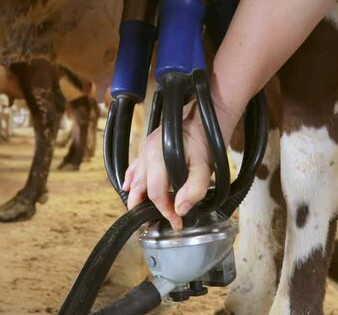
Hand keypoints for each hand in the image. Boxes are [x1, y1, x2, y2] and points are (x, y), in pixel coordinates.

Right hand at [123, 99, 238, 229]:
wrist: (206, 113)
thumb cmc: (207, 139)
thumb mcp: (205, 166)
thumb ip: (194, 189)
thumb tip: (180, 209)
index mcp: (158, 158)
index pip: (155, 194)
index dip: (165, 212)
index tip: (177, 223)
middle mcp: (147, 154)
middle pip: (138, 189)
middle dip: (143, 209)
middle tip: (152, 224)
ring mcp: (145, 149)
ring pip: (134, 179)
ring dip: (136, 196)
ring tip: (142, 211)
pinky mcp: (148, 146)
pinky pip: (134, 166)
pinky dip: (131, 179)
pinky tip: (130, 187)